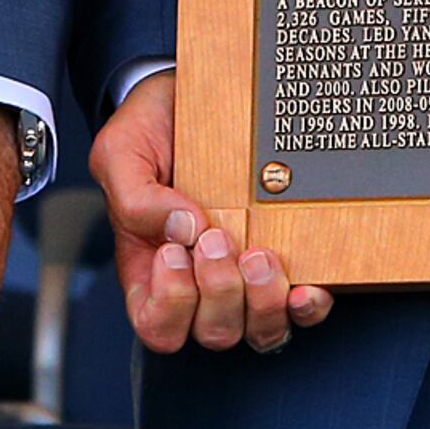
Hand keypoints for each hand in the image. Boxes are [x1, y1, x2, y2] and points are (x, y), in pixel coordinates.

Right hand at [90, 72, 329, 355]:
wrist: (191, 95)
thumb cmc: (149, 130)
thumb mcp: (122, 154)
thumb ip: (135, 197)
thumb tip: (183, 229)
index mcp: (153, 271)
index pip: (158, 325)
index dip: (171, 304)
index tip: (173, 252)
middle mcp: (200, 284)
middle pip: (213, 332)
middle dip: (220, 293)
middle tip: (218, 238)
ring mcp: (245, 277)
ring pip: (259, 331)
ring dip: (262, 302)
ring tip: (260, 254)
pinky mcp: (284, 261)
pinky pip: (301, 309)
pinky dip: (307, 305)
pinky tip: (306, 284)